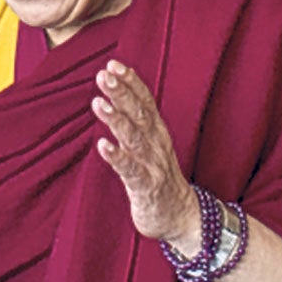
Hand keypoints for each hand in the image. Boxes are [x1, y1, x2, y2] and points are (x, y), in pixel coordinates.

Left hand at [92, 59, 199, 252]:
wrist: (182, 216)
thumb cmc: (159, 177)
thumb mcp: (150, 145)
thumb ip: (136, 123)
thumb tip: (115, 95)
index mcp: (157, 132)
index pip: (145, 101)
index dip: (131, 83)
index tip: (114, 64)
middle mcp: (157, 144)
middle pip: (139, 114)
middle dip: (122, 93)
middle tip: (104, 75)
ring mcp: (153, 165)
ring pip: (134, 138)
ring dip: (116, 119)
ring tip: (98, 103)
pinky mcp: (146, 187)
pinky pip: (130, 170)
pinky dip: (117, 157)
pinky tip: (102, 146)